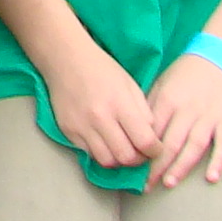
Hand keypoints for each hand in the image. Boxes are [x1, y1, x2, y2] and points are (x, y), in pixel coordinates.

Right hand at [39, 44, 157, 170]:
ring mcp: (82, 127)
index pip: (144, 141)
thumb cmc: (102, 68)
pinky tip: (104, 141)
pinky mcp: (68, 131)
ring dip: (119, 160)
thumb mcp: (130, 84)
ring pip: (107, 161)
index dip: (155, 151)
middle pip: (126, 157)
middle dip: (138, 160)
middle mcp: (100, 118)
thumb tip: (151, 138)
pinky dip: (101, 152)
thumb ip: (143, 112)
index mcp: (120, 104)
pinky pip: (89, 154)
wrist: (65, 59)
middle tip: (140, 153)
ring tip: (122, 149)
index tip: (156, 149)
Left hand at [143, 49, 221, 188]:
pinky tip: (212, 177)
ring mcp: (208, 116)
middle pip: (170, 142)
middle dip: (157, 166)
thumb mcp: (162, 83)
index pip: (152, 131)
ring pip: (194, 146)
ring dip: (182, 166)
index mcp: (168, 100)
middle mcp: (187, 110)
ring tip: (170, 182)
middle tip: (147, 186)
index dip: (142, 151)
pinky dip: (219, 161)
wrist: (219, 56)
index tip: (133, 168)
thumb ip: (150, 107)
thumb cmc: (186, 73)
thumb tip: (135, 131)